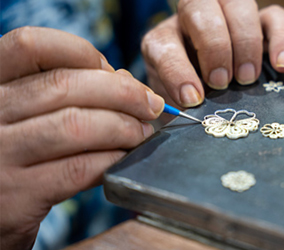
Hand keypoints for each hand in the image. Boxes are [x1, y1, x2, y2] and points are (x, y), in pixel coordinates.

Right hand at [0, 27, 163, 248]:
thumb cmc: (17, 156)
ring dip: (123, 127)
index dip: (82, 53)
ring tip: (140, 134)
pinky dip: (112, 160)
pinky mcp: (18, 195)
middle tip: (149, 105)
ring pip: (77, 125)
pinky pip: (80, 168)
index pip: (32, 45)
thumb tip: (125, 80)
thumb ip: (65, 93)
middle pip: (65, 84)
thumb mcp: (26, 116)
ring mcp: (0, 154)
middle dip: (123, 93)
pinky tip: (123, 159)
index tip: (112, 71)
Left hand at [142, 1, 283, 107]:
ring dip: (245, 41)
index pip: (164, 44)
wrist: (204, 96)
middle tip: (222, 82)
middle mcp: (191, 19)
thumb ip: (177, 105)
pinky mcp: (259, 23)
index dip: (178, 70)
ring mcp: (227, 17)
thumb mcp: (175, 105)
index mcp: (163, 41)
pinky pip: (275, 16)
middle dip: (213, 46)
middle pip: (199, 6)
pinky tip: (283, 65)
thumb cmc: (188, 102)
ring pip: (237, 3)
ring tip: (248, 78)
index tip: (193, 98)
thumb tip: (193, 110)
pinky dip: (282, 38)